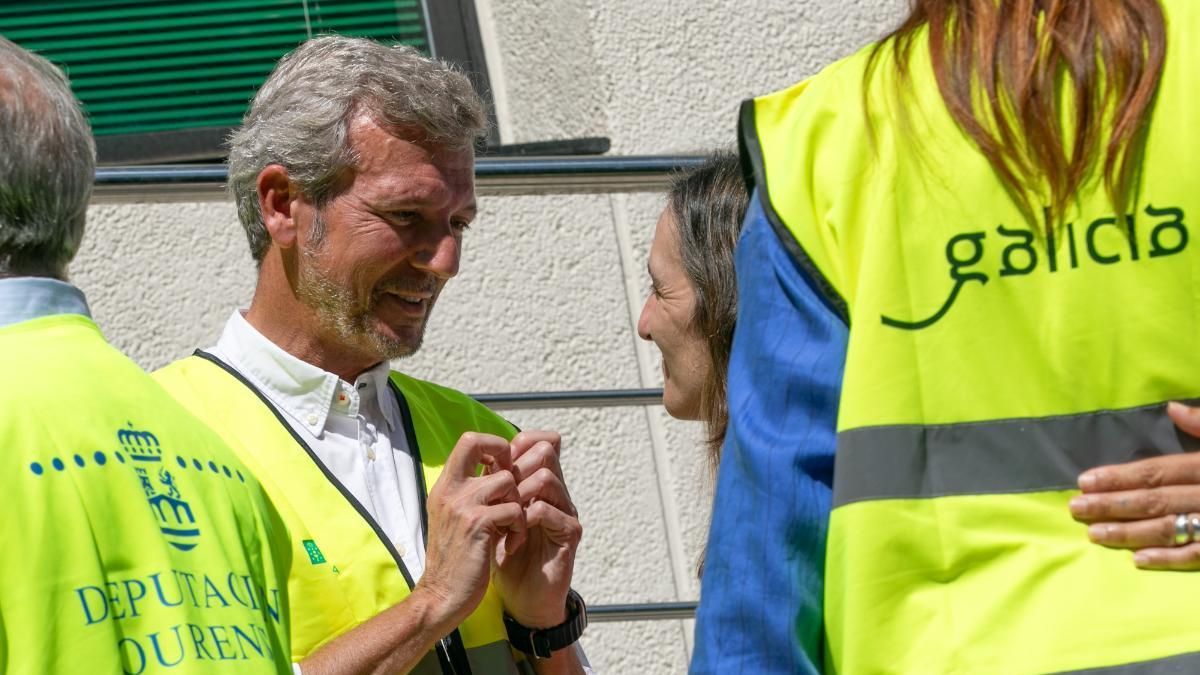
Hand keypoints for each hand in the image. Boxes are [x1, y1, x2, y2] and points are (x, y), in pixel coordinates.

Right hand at [416, 432, 525, 628]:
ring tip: (514, 526)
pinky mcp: (477, 524)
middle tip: (513, 489)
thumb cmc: (455, 560)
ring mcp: (461, 505)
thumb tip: (501, 470)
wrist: (442, 596)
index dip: (493, 444)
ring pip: (507, 480)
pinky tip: (512, 542)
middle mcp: (450, 490)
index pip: (468, 440)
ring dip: (519, 503)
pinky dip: (520, 526)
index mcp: (445, 487)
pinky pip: (514, 508)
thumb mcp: (457, 519)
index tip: (505, 468)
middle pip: (482, 444)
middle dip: (507, 460)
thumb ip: (473, 494)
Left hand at [492, 430, 582, 627]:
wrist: (522, 599)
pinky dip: (523, 520)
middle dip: (514, 467)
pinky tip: (511, 539)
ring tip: (502, 516)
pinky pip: (547, 510)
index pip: (538, 443)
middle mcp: (557, 493)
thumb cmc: (506, 558)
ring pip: (546, 478)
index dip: (514, 445)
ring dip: (517, 494)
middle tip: (496, 491)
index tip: (491, 464)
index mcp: (540, 485)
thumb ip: (493, 487)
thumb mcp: (494, 517)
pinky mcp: (569, 533)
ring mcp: (565, 511)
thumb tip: (475, 454)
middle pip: (545, 451)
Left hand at [1070, 402, 1199, 569]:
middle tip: (1075, 509)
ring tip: (1094, 535)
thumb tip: (1174, 408)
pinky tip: (1139, 560)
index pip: (1157, 470)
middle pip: (1155, 500)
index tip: (1084, 481)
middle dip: (1112, 505)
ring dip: (1130, 533)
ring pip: (1172, 528)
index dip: (1118, 476)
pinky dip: (1172, 559)